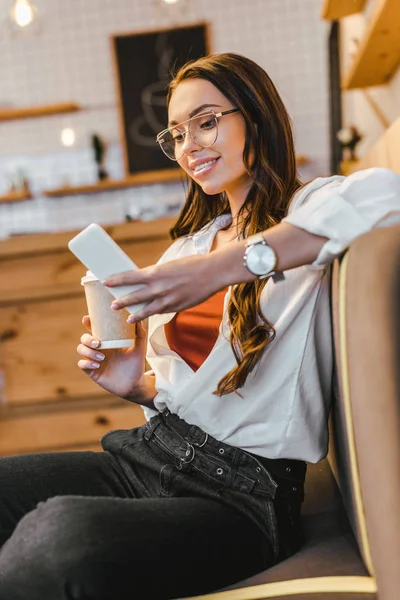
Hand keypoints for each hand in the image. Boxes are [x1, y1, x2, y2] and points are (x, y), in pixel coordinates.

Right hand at [77, 316, 146, 397]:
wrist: (135, 383)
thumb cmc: (136, 364)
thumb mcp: (139, 347)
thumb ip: (140, 333)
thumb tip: (138, 319)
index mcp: (107, 340)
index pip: (94, 328)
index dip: (88, 322)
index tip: (87, 319)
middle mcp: (98, 348)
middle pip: (84, 338)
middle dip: (87, 338)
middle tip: (98, 343)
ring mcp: (94, 359)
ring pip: (80, 349)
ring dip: (88, 351)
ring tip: (102, 357)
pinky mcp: (92, 371)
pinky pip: (82, 364)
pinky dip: (87, 363)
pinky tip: (97, 365)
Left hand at [105, 244, 250, 320]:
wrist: (213, 272)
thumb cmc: (192, 264)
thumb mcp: (170, 266)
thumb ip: (157, 275)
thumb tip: (146, 281)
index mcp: (155, 273)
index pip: (130, 277)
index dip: (117, 280)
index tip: (106, 281)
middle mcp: (159, 288)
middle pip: (135, 296)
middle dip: (122, 301)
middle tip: (112, 305)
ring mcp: (168, 300)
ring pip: (147, 309)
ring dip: (136, 314)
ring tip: (128, 318)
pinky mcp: (177, 307)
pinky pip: (161, 311)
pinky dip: (154, 313)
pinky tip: (149, 315)